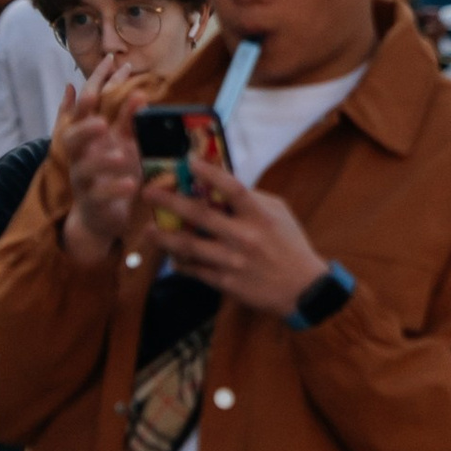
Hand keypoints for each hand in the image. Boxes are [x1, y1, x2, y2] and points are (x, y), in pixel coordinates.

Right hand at [55, 66, 149, 268]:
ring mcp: (83, 180)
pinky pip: (100, 196)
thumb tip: (135, 88)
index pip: (87, 107)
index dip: (96, 84)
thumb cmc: (114, 171)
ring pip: (84, 168)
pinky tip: (131, 184)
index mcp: (88, 136)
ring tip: (121, 156)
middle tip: (102, 122)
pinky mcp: (92, 202)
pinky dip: (115, 189)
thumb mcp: (124, 142)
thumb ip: (127, 118)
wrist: (102, 214)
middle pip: (72, 137)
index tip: (112, 62)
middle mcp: (80, 155)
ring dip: (102, 161)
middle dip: (84, 127)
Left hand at [149, 157, 329, 317]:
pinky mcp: (225, 282)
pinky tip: (171, 255)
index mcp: (259, 215)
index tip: (187, 161)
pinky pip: (194, 270)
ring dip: (165, 237)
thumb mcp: (279, 214)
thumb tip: (221, 187)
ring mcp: (232, 261)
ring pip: (189, 247)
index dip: (209, 173)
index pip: (231, 188)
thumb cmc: (290, 245)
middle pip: (200, 216)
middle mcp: (244, 237)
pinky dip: (180, 262)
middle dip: (170, 202)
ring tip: (148, 230)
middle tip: (148, 193)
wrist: (302, 288)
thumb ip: (253, 200)